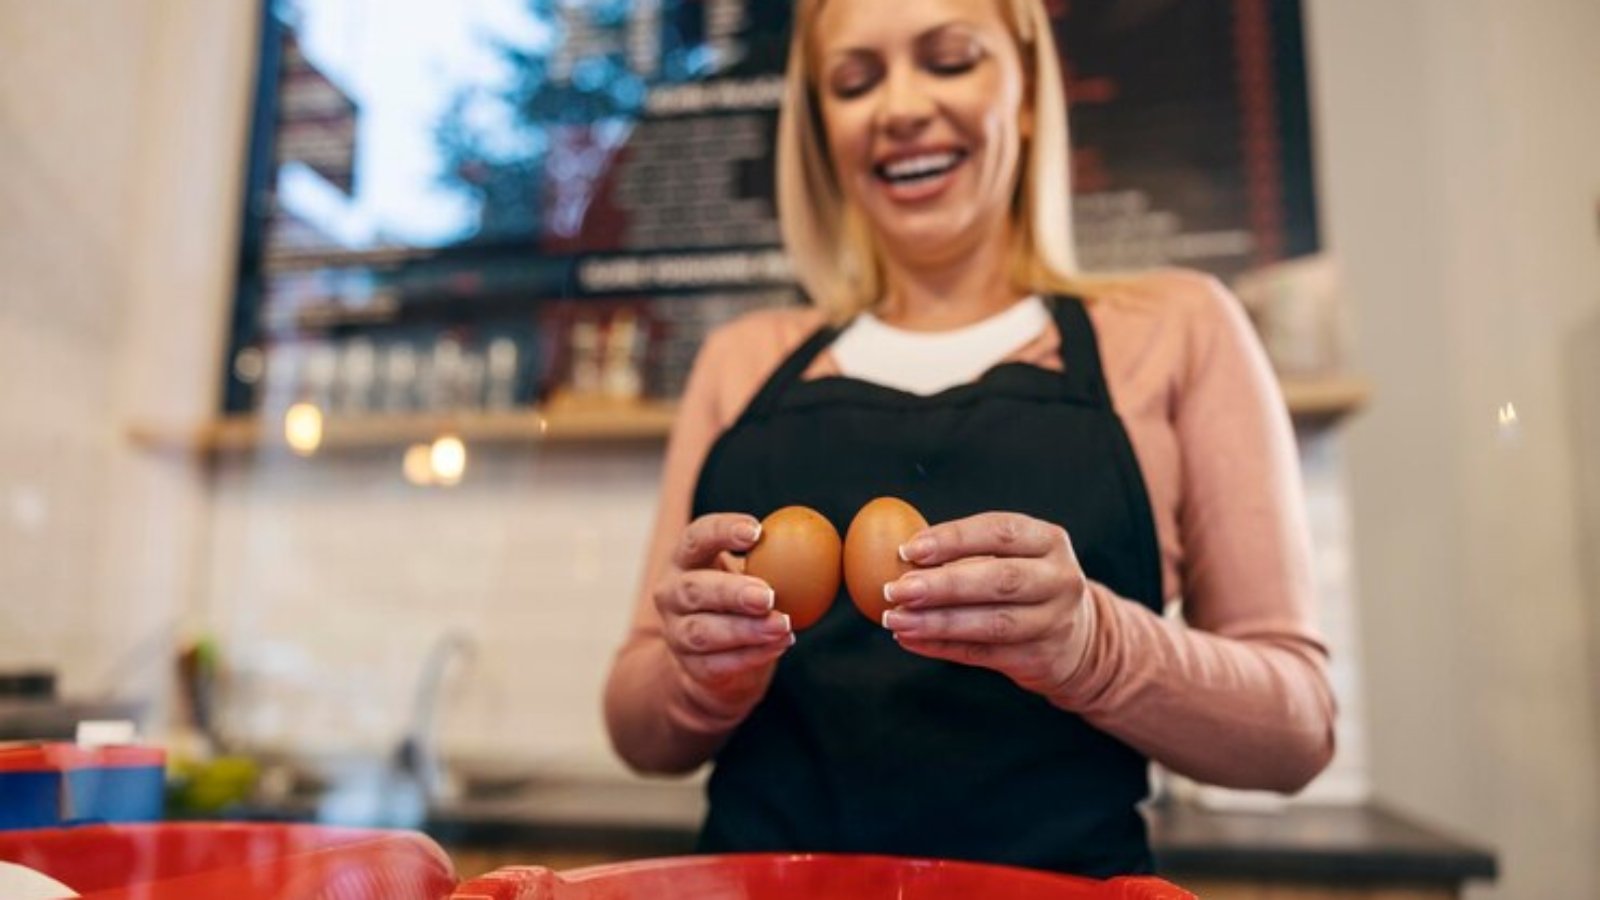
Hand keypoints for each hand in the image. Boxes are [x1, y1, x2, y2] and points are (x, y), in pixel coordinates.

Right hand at [652, 513, 793, 715]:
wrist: (720, 658)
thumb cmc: (741, 600)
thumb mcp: (752, 572)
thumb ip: (775, 556)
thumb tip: (826, 541)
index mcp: (685, 560)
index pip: (695, 538)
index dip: (721, 532)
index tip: (756, 532)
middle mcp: (671, 594)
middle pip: (693, 589)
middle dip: (731, 592)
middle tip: (767, 595)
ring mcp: (677, 634)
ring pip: (703, 632)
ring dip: (746, 629)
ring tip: (782, 625)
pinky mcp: (692, 668)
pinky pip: (720, 663)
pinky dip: (753, 654)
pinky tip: (781, 643)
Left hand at [882, 512, 1093, 696]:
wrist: (1074, 638)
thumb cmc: (1023, 584)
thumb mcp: (1012, 556)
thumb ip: (964, 552)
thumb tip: (901, 556)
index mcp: (1049, 541)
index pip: (1000, 532)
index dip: (953, 539)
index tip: (909, 550)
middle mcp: (1059, 579)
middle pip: (999, 579)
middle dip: (943, 585)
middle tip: (896, 589)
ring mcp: (1054, 622)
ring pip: (992, 624)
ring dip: (937, 622)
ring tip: (896, 618)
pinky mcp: (1040, 658)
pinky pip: (983, 654)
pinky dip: (942, 647)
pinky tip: (910, 638)